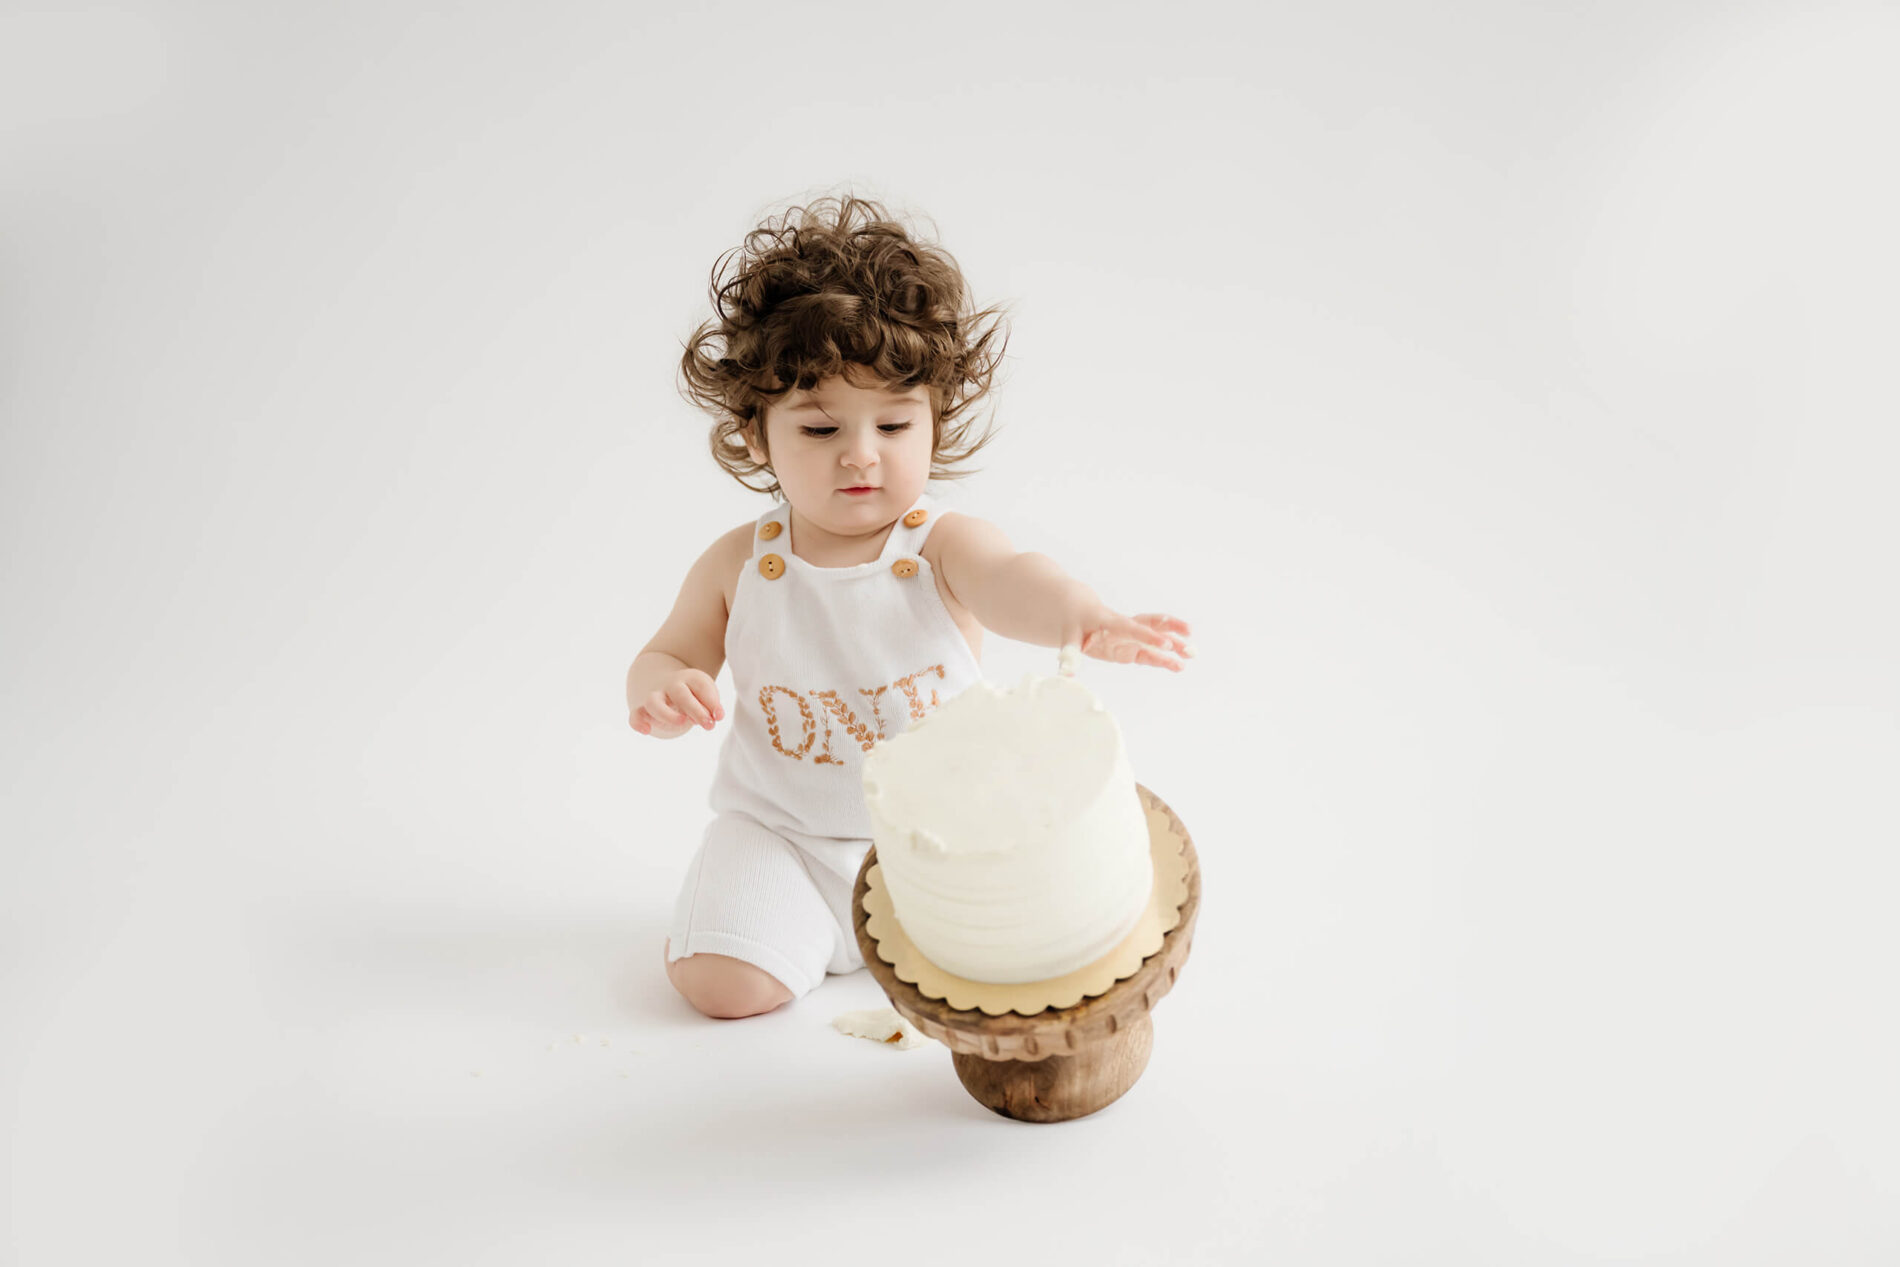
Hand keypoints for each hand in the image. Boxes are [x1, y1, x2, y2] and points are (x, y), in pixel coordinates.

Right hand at [630, 668, 723, 738]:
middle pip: (679, 693)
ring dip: (667, 714)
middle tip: (709, 725)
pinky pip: (635, 715)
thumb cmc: (692, 694)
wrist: (664, 682)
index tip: (719, 717)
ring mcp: (655, 697)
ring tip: (682, 723)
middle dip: (695, 710)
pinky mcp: (643, 711)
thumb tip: (718, 716)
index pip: (701, 686)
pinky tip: (647, 730)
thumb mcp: (705, 694)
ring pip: (654, 702)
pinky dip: (638, 722)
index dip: (711, 702)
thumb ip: (712, 705)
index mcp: (690, 679)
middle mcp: (670, 686)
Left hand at [1062, 608, 1193, 672]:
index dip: (1147, 635)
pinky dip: (1165, 658)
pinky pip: (1151, 652)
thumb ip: (1070, 653)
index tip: (1165, 642)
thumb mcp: (1069, 636)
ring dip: (1174, 643)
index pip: (1131, 627)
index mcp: (1110, 621)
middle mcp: (1125, 627)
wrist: (1078, 611)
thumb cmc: (1074, 622)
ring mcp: (1131, 636)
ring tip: (1193, 654)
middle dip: (1170, 628)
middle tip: (1189, 637)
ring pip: (1157, 636)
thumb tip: (1065, 673)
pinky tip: (1179, 665)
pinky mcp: (1132, 646)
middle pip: (1151, 624)